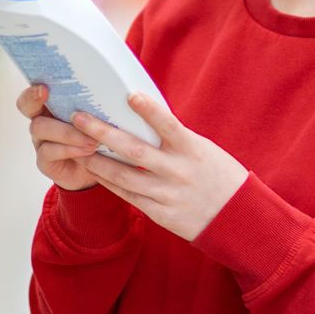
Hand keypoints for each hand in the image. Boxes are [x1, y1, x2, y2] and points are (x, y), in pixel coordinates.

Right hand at [18, 84, 101, 191]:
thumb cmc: (98, 137)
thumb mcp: (100, 118)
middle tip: (60, 104)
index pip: (36, 89)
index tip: (44, 88)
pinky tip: (87, 151)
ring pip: (40, 128)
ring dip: (68, 133)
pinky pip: (48, 151)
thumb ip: (96, 104)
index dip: (34, 89)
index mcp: (54, 104)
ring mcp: (41, 141)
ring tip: (92, 140)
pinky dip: (70, 149)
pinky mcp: (44, 161)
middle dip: (37, 102)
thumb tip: (111, 89)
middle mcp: (43, 120)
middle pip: (28, 106)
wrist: (99, 170)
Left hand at [71, 94, 249, 241]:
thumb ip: (175, 138)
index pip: (168, 125)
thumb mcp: (203, 150)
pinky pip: (129, 196)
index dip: (149, 110)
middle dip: (103, 133)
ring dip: (97, 161)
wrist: (238, 218)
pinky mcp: (161, 214)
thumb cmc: (219, 176)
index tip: (130, 95)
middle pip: (134, 150)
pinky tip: (95, 171)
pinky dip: (109, 183)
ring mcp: (168, 194)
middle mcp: (178, 171)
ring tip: (77, 147)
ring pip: (124, 176)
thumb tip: (145, 116)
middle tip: (78, 118)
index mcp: (192, 150)